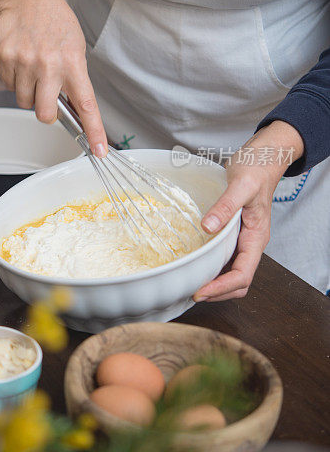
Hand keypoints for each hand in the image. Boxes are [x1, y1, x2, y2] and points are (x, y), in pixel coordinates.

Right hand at [0, 0, 107, 156]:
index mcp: (73, 63)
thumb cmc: (54, 21)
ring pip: (23, 100)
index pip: (86, 104)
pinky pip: (7, 85)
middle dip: (45, 111)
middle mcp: (49, 65)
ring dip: (28, 91)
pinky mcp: (4, 58)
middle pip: (45, 113)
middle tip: (46, 96)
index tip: (99, 150)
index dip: (93, 131)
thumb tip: (74, 109)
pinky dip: (13, 78)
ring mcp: (24, 62)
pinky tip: (20, 59)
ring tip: (32, 68)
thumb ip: (74, 77)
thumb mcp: (74, 46)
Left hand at [194, 121, 303, 301]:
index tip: (200, 291)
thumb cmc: (255, 170)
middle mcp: (251, 244)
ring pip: (231, 274)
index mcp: (257, 238)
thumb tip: (208, 227)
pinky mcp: (234, 234)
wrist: (261, 158)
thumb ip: (225, 206)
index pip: (243, 275)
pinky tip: (195, 265)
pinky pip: (224, 259)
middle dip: (217, 292)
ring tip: (190, 285)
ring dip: (214, 283)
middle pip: (238, 282)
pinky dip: (211, 268)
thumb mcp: (241, 185)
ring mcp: (243, 241)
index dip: (222, 287)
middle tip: (191, 293)